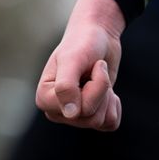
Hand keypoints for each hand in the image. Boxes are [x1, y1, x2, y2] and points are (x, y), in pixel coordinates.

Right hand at [35, 0, 124, 130]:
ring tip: (98, 76)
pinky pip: (110, 124)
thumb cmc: (82, 43)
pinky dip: (114, 105)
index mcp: (44, 98)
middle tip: (95, 69)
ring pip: (100, 121)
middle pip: (89, 118)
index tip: (87, 66)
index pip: (76, 111)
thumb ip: (66, 86)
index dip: (93, 88)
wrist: (99, 35)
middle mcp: (57, 111)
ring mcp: (75, 115)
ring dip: (107, 94)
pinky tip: (107, 90)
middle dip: (101, 90)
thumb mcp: (72, 59)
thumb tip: (70, 115)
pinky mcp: (92, 115)